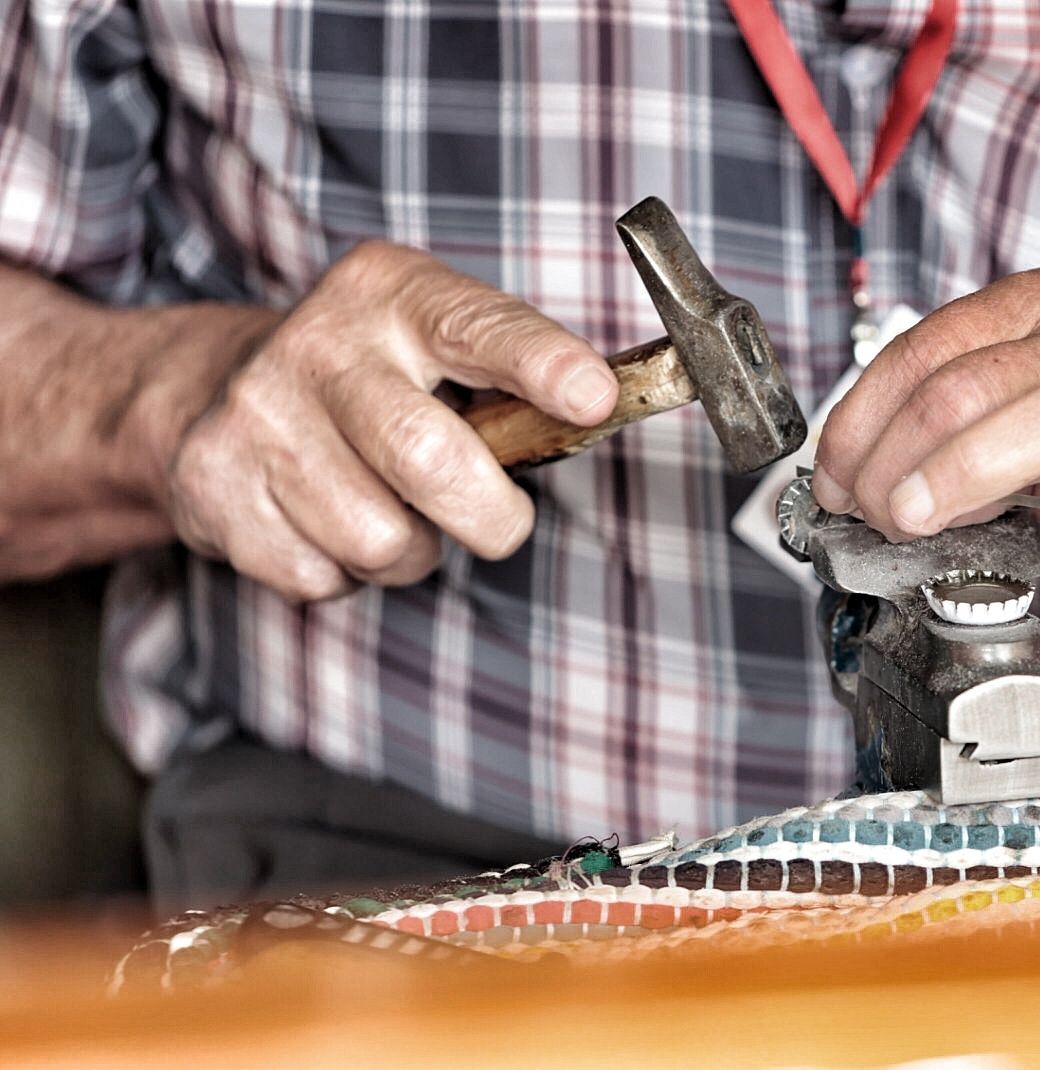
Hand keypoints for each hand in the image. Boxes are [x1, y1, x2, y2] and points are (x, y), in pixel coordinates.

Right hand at [156, 241, 617, 601]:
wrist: (206, 387)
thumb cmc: (369, 376)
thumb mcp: (436, 338)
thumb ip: (511, 376)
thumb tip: (602, 411)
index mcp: (394, 293)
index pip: (478, 327)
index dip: (541, 364)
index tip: (592, 396)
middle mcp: (321, 344)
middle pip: (428, 458)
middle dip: (489, 516)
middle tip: (498, 521)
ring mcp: (258, 415)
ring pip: (378, 540)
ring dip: (409, 551)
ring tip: (391, 508)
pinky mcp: (215, 486)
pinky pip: (322, 575)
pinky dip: (344, 572)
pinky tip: (327, 521)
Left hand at [812, 263, 1039, 607]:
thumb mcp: (1037, 409)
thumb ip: (963, 432)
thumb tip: (871, 478)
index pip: (930, 347)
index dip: (864, 418)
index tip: (835, 477)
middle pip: (977, 380)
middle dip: (898, 455)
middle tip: (870, 512)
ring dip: (972, 469)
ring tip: (920, 517)